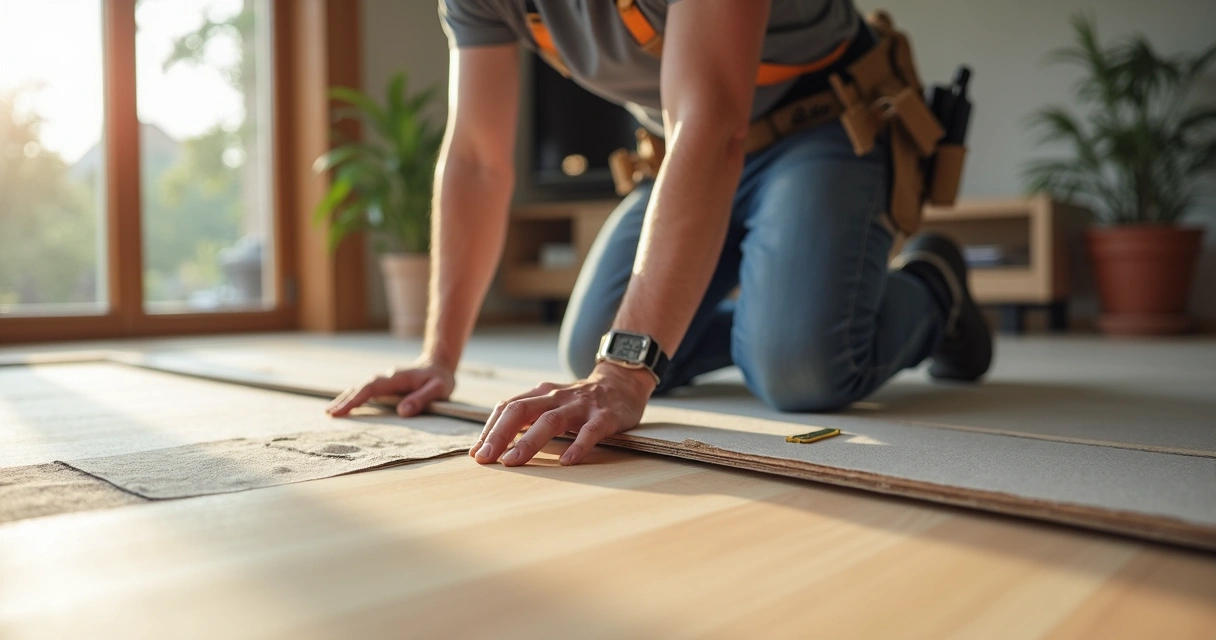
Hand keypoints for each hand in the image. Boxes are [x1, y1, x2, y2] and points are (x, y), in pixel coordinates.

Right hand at [326, 359, 455, 417]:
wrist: (439, 365)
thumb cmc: (440, 379)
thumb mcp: (439, 389)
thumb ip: (422, 399)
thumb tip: (402, 412)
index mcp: (397, 378)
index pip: (371, 388)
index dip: (355, 399)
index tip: (341, 410)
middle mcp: (387, 378)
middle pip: (361, 387)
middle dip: (344, 400)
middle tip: (328, 414)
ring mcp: (385, 381)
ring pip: (361, 389)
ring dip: (346, 399)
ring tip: (330, 413)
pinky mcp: (386, 386)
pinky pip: (366, 392)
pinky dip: (354, 398)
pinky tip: (345, 407)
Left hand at [471, 363, 655, 466]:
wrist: (622, 382)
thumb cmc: (579, 401)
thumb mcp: (550, 403)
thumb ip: (526, 419)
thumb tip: (491, 446)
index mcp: (540, 394)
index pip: (507, 407)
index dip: (489, 429)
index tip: (476, 454)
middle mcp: (556, 396)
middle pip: (520, 411)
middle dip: (499, 435)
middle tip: (486, 459)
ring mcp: (580, 405)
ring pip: (550, 421)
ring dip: (528, 442)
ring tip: (513, 462)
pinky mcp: (604, 416)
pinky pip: (589, 432)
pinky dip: (577, 446)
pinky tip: (567, 462)